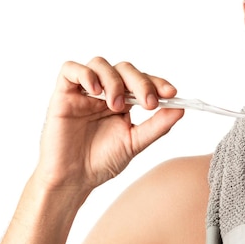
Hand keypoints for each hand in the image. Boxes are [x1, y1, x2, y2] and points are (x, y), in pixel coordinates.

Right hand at [35, 57, 184, 192]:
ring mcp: (84, 91)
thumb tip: (181, 109)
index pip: (143, 80)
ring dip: (114, 81)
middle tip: (147, 103)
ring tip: (116, 106)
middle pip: (124, 69)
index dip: (157, 82)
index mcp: (124, 101)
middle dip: (140, 82)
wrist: (73, 180)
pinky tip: (95, 92)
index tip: (171, 93)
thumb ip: (158, 125)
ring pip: (100, 64)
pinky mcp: (63, 93)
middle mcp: (105, 92)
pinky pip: (71, 69)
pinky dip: (85, 75)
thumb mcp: (135, 143)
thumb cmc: (102, 161)